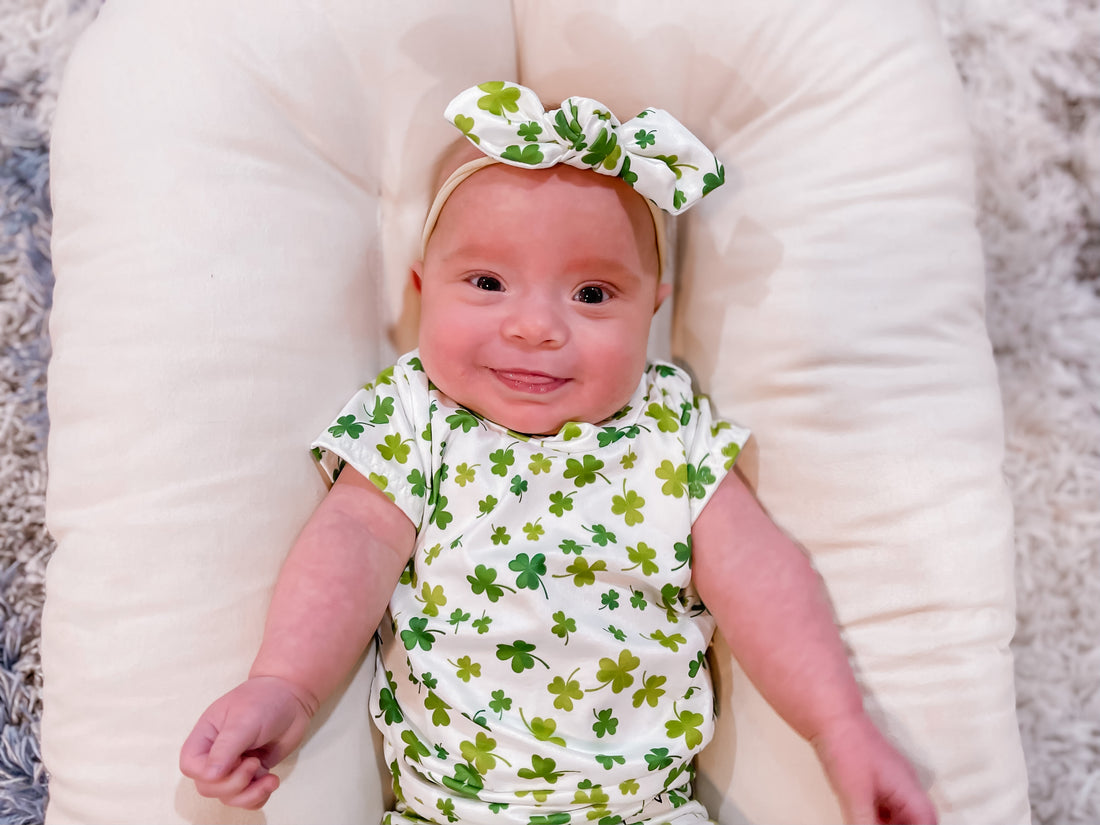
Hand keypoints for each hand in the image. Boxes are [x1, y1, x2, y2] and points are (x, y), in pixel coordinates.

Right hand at [179, 675, 316, 809]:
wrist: (292, 698)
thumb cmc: (265, 700)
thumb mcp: (244, 721)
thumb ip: (226, 748)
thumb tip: (209, 776)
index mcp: (205, 736)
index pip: (191, 767)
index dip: (208, 773)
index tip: (237, 760)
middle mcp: (215, 754)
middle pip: (208, 787)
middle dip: (234, 784)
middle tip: (255, 763)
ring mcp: (234, 766)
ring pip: (227, 797)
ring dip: (249, 795)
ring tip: (270, 778)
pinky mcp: (252, 774)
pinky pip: (247, 799)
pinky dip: (258, 797)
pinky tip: (271, 781)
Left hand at [812, 713, 937, 824]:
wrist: (832, 716)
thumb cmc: (847, 746)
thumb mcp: (855, 795)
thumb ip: (864, 823)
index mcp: (907, 787)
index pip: (926, 819)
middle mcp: (904, 782)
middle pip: (915, 816)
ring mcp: (891, 776)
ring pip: (900, 809)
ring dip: (891, 822)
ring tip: (870, 822)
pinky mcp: (876, 773)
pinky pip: (886, 800)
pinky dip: (880, 814)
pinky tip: (866, 817)